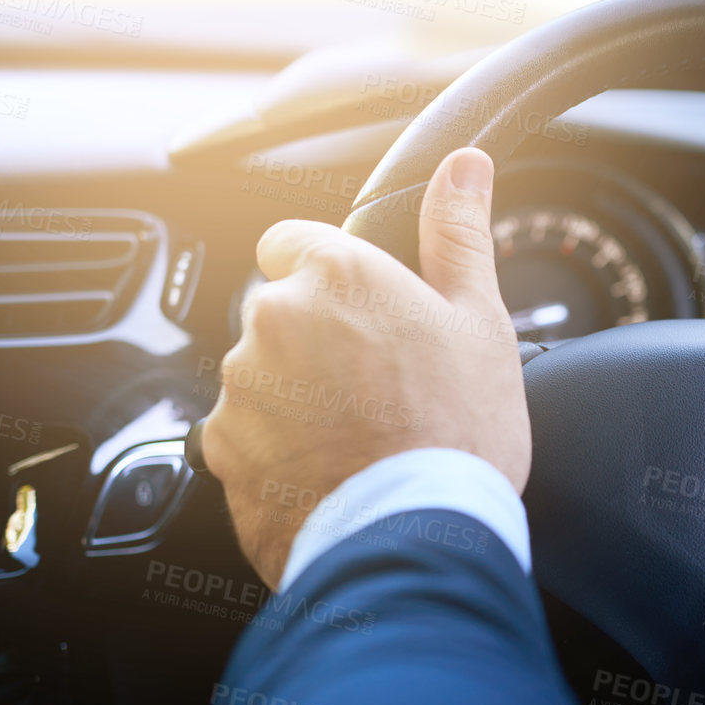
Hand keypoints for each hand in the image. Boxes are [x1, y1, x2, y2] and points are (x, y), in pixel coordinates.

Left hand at [203, 148, 526, 586]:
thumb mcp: (481, 322)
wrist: (415, 537)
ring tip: (361, 439)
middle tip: (382, 389)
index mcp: (334, 274)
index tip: (365, 313)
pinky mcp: (222, 450)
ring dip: (298, 398)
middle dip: (319, 342)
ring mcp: (241, 388)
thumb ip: (460, 235)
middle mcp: (272, 320)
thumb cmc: (457, 432)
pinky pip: (246, 436)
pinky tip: (332, 472)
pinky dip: (279, 451)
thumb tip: (464, 167)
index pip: (294, 242)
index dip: (332, 276)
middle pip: (281, 314)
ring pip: (263, 376)